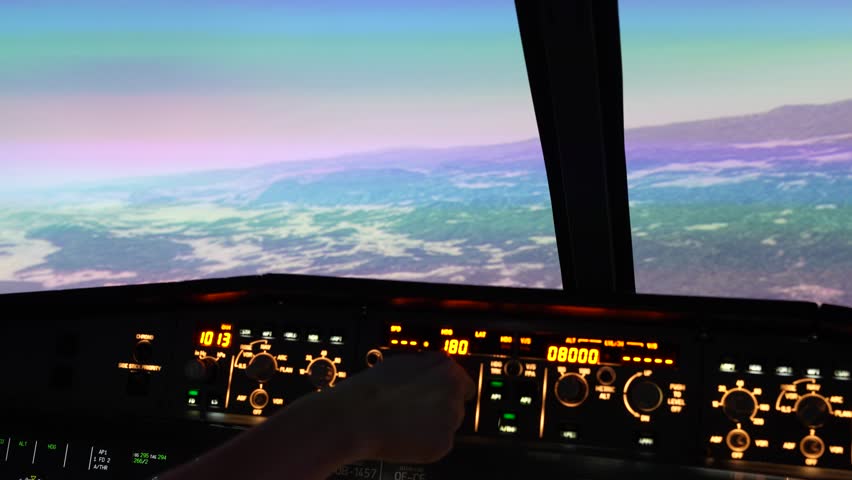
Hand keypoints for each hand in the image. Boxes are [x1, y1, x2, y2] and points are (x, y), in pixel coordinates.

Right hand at [329, 351, 475, 463]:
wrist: (358, 417)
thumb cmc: (373, 389)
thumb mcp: (404, 362)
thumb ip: (428, 366)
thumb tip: (433, 369)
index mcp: (446, 370)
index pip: (464, 383)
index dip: (448, 390)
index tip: (438, 397)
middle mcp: (453, 393)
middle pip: (456, 405)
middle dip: (438, 409)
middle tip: (413, 410)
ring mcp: (450, 419)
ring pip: (447, 425)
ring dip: (432, 426)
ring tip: (405, 422)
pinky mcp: (443, 444)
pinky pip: (439, 445)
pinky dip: (425, 444)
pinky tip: (405, 436)